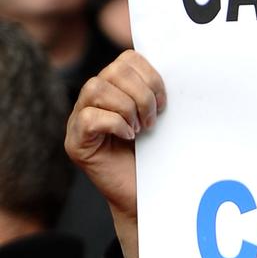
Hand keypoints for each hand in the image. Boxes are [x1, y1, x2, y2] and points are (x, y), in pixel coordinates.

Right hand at [64, 51, 165, 257]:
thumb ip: (159, 95)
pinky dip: (115, 124)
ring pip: (96, 88)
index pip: (127, 59)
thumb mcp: (161, 120)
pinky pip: (89, 118)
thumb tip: (179, 71)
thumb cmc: (156, 159)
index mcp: (115, 89)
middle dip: (141, 94)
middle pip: (111, 71)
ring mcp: (78, 121)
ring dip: (127, 108)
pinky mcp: (76, 143)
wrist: (147, 198)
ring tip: (141, 129)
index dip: (150, 75)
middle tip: (152, 120)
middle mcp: (92, 100)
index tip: (165, 102)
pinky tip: (129, 138)